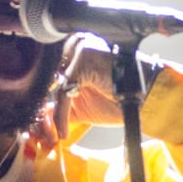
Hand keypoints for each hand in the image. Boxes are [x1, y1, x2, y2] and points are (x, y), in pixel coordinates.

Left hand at [26, 34, 118, 156]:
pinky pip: (64, 92)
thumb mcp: (80, 104)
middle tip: (41, 135)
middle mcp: (73, 45)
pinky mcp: (83, 59)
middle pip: (47, 81)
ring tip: (53, 136)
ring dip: (50, 117)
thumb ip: (59, 106)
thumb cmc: (117, 99)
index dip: (42, 105)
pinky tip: (63, 131)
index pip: (48, 78)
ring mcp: (78, 49)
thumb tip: (37, 118)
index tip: (38, 129)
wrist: (145, 97)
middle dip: (43, 112)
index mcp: (71, 53)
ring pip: (53, 87)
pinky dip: (61, 115)